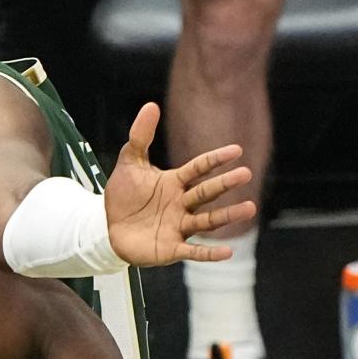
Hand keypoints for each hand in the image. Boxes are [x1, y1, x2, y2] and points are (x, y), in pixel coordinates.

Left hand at [104, 107, 254, 267]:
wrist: (107, 226)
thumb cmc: (123, 194)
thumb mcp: (129, 161)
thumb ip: (141, 136)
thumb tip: (151, 105)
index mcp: (175, 182)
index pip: (199, 168)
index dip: (215, 159)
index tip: (236, 150)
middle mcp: (181, 204)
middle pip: (207, 193)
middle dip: (225, 184)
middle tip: (246, 174)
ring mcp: (178, 227)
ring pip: (207, 221)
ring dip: (228, 216)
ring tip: (250, 208)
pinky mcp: (171, 248)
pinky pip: (193, 251)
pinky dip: (209, 253)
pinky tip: (227, 252)